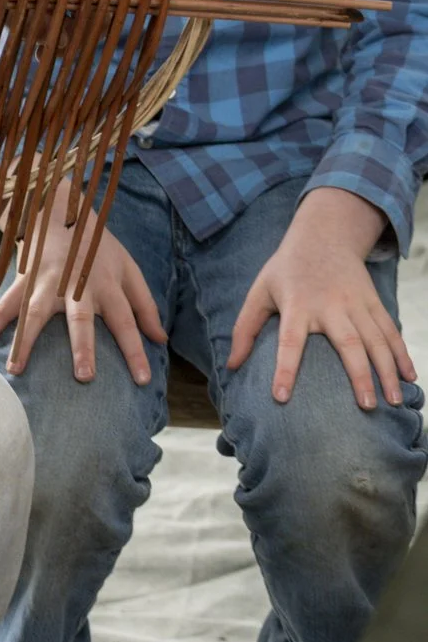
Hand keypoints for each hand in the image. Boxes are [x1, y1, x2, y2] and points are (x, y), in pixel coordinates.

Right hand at [0, 180, 164, 381]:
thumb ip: (145, 306)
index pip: (126, 322)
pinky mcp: (23, 281)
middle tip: (84, 376)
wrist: (62, 210)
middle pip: (80, 318)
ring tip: (15, 370)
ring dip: (24, 341)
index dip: (136, 351)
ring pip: (35, 313)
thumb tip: (161, 341)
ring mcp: (46, 283)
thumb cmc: (99, 248)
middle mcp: (76, 286)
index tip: (143, 381)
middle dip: (82, 347)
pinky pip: (3, 307)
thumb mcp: (129, 269)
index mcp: (107, 285)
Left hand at [228, 188, 414, 409]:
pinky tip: (410, 376)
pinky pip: (390, 330)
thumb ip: (244, 328)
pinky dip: (402, 353)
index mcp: (297, 305)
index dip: (284, 369)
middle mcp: (330, 305)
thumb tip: (231, 367)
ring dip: (388, 370)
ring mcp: (356, 303)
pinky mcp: (373, 301)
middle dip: (359, 375)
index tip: (281, 397)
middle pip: (348, 343)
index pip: (288, 341)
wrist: (324, 235)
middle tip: (366, 407)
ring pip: (376, 340)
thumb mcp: (260, 291)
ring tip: (394, 401)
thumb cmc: (286, 270)